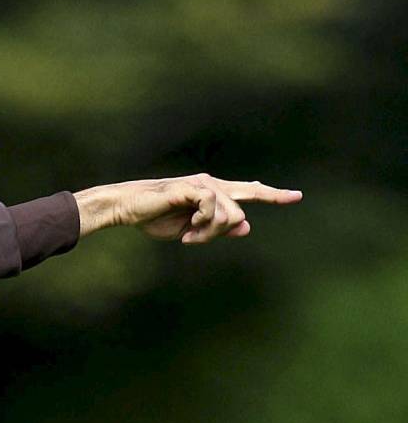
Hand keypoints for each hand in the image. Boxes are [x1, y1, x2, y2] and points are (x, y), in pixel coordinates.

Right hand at [74, 173, 301, 242]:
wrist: (127, 208)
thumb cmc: (155, 217)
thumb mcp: (192, 229)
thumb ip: (218, 227)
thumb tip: (245, 227)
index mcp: (213, 192)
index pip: (248, 192)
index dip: (273, 195)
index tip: (296, 197)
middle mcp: (212, 184)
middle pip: (241, 210)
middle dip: (221, 230)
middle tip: (192, 238)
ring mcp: (203, 184)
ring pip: (229, 215)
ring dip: (208, 233)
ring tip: (187, 236)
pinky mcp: (192, 187)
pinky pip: (213, 208)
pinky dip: (201, 225)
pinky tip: (186, 230)